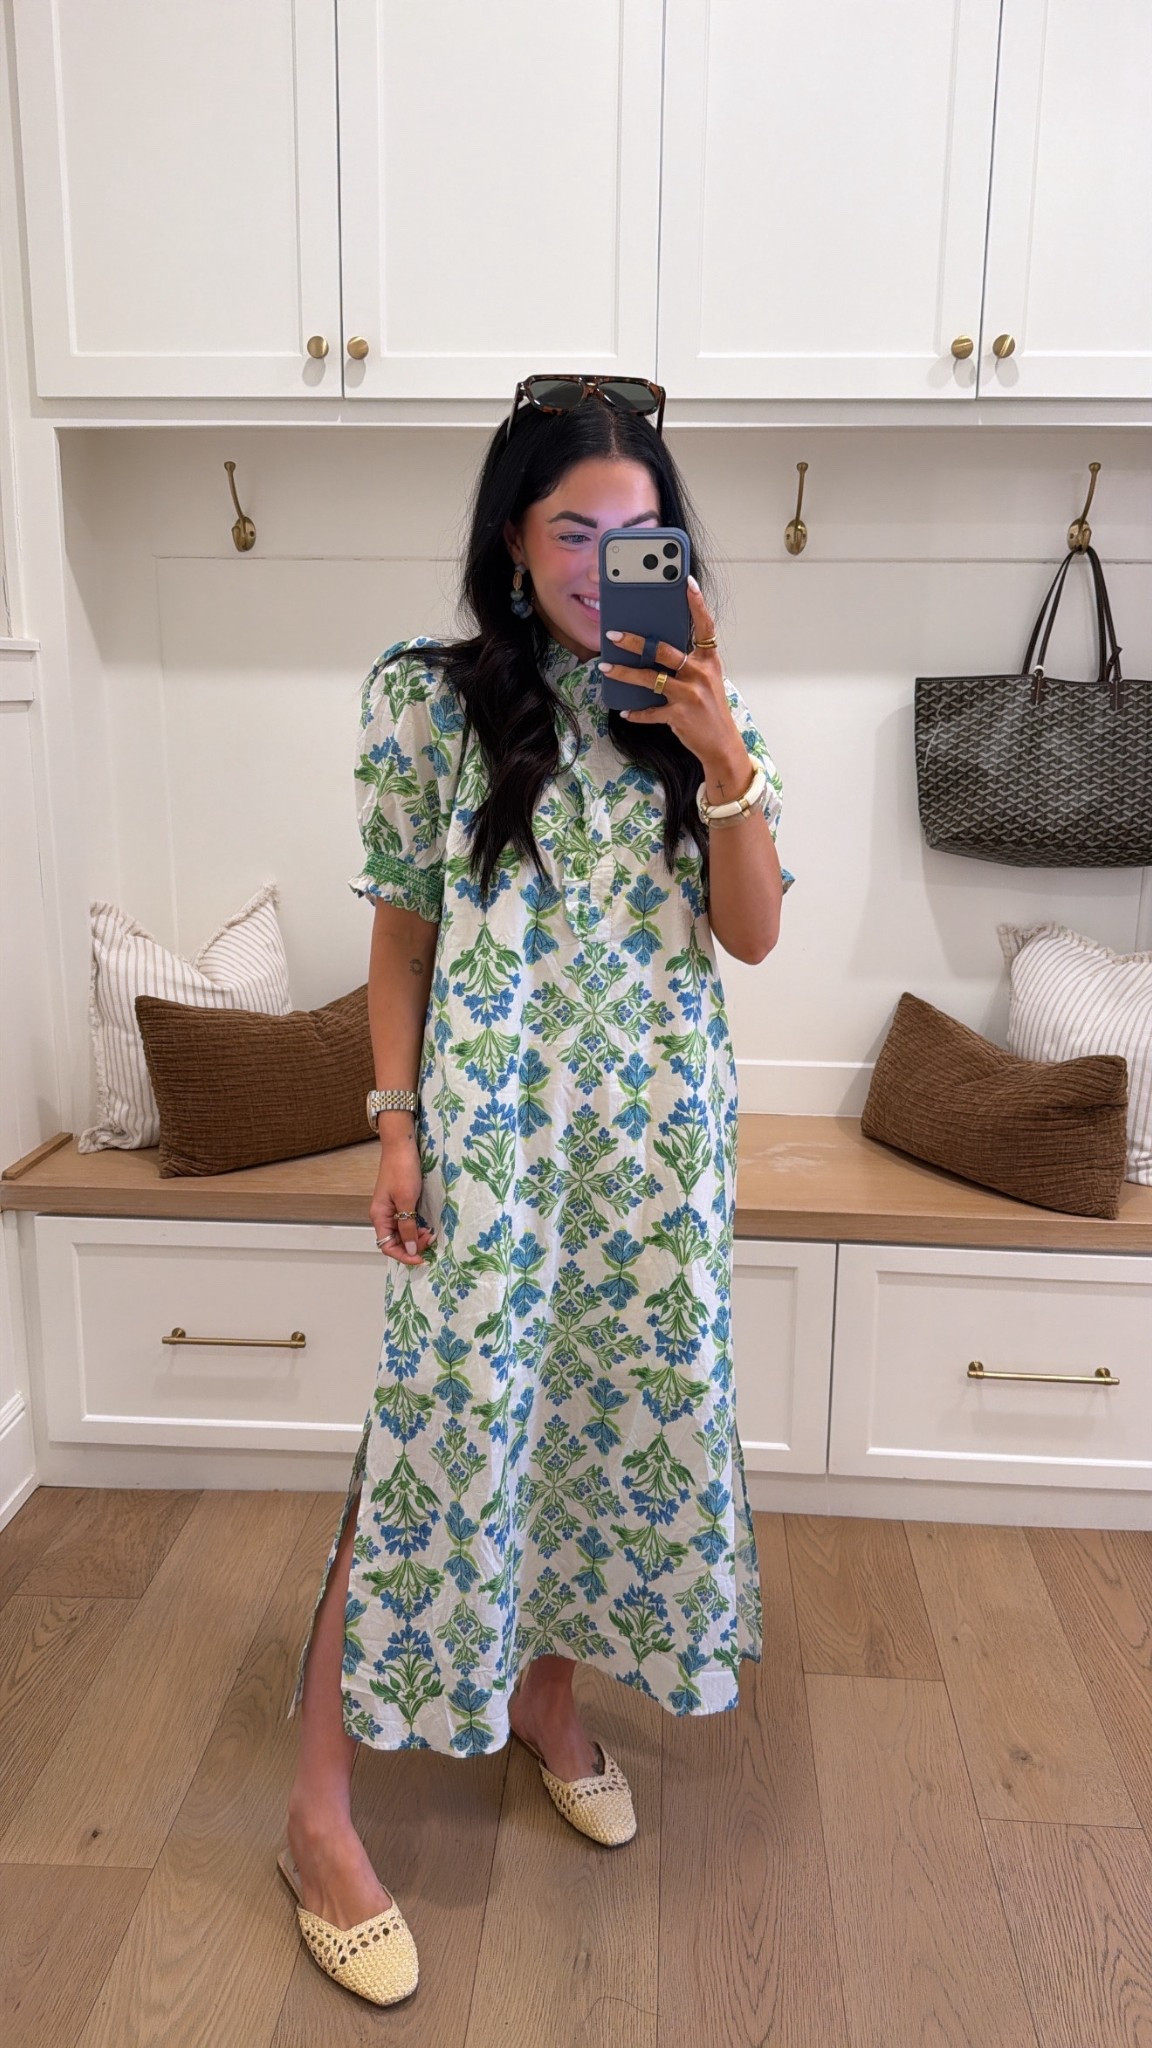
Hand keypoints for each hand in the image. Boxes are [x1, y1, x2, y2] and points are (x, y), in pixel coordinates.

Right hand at [370, 1140, 434, 1263]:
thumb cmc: (402, 1170)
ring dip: (416, 1236)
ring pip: (402, 1232)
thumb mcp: (406, 1201)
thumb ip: (407, 1226)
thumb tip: (410, 1249)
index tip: (421, 1258)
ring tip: (430, 1233)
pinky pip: (407, 1222)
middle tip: (429, 1239)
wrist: (402, 1146)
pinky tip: (427, 1225)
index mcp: (379, 1216)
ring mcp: (391, 1209)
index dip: (403, 1255)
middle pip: (395, 1241)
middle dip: (412, 1245)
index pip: (387, 1246)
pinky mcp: (400, 1202)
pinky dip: (416, 1227)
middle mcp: (383, 1215)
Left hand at [598, 576, 743, 768]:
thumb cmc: (711, 709)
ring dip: (624, 673)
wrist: (722, 745)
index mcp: (708, 660)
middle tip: (613, 634)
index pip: (705, 626)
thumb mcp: (706, 680)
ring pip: (650, 679)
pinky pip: (650, 711)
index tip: (687, 583)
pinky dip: (636, 713)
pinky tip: (625, 711)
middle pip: (664, 650)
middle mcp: (700, 674)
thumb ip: (688, 663)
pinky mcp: (679, 716)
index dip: (697, 604)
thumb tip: (656, 648)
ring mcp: (690, 695)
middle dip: (635, 642)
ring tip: (605, 667)